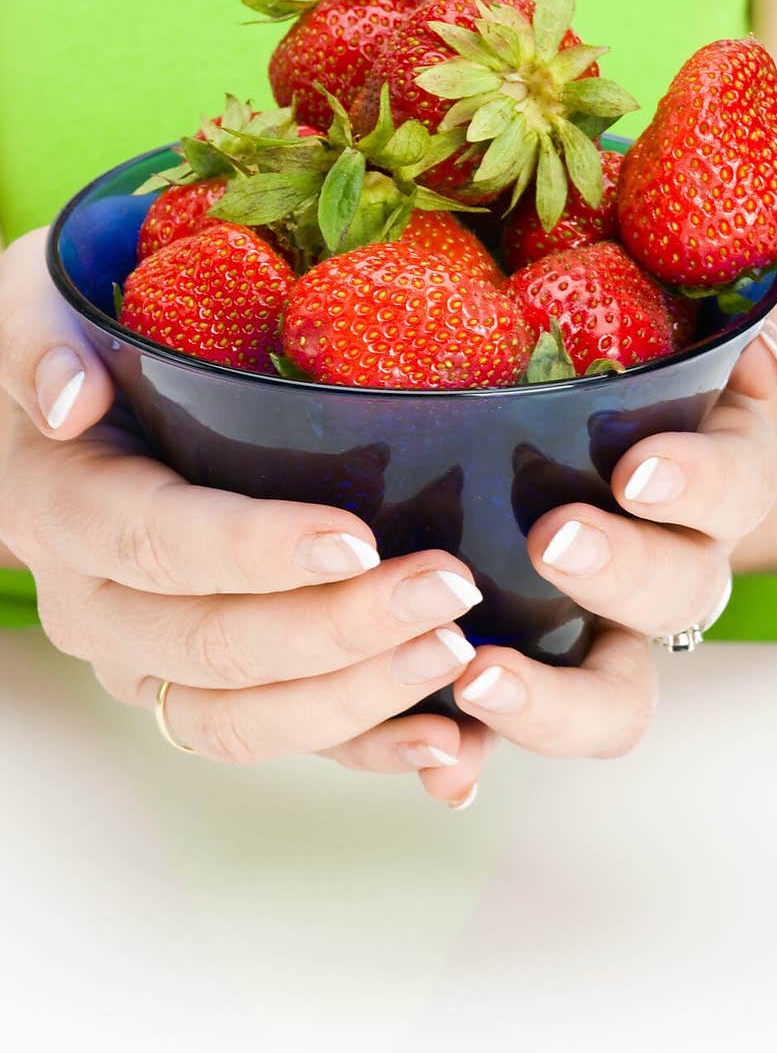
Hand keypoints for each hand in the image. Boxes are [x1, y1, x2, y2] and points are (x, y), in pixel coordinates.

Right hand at [0, 230, 491, 803]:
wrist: (66, 427)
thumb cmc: (79, 343)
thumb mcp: (36, 302)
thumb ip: (39, 334)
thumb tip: (71, 395)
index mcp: (64, 509)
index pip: (158, 543)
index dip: (255, 551)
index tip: (357, 538)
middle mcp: (99, 609)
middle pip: (216, 646)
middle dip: (339, 629)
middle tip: (447, 589)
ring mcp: (149, 663)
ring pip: (246, 718)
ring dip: (359, 699)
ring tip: (459, 655)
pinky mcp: (204, 689)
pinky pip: (283, 739)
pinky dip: (367, 749)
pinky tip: (447, 744)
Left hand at [435, 285, 776, 796]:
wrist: (564, 442)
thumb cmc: (619, 368)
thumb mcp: (673, 318)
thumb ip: (727, 319)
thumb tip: (764, 359)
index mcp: (708, 479)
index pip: (736, 484)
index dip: (699, 483)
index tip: (639, 471)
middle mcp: (671, 568)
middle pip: (678, 593)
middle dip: (624, 571)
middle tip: (555, 540)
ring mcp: (602, 634)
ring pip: (612, 696)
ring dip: (554, 699)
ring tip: (481, 678)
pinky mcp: (528, 674)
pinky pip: (512, 729)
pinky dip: (481, 757)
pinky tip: (444, 773)